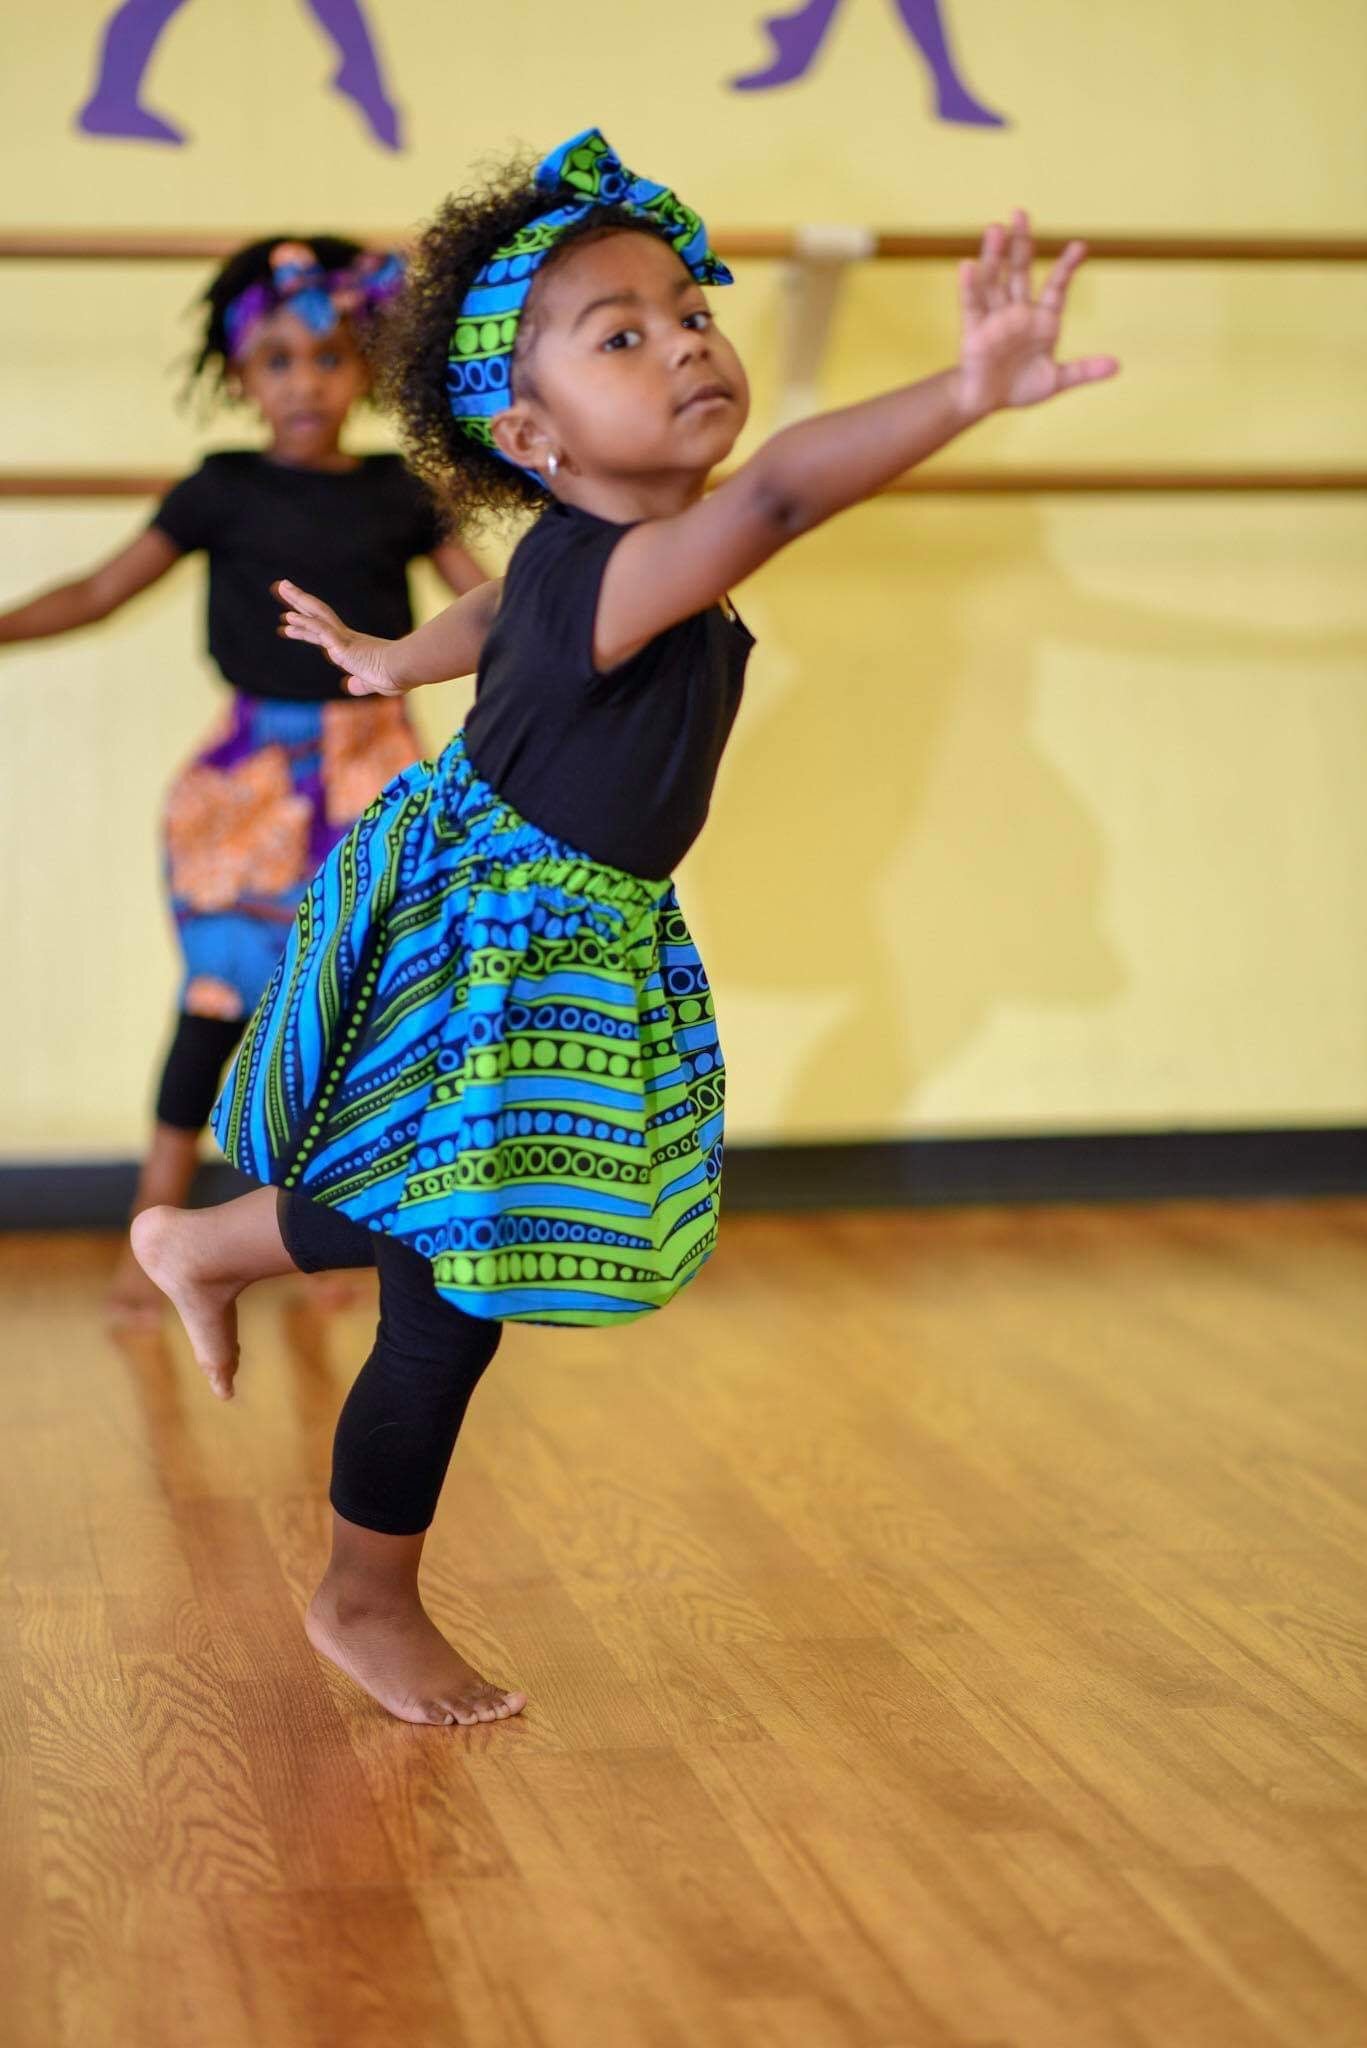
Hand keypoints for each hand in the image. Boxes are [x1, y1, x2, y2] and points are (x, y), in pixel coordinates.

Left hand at [274, 580, 401, 694]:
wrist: (406, 670)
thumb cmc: (397, 676)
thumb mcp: (374, 683)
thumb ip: (360, 684)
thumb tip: (349, 685)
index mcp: (351, 646)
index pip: (321, 632)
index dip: (303, 626)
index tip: (286, 620)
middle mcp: (345, 638)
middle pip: (317, 614)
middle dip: (298, 601)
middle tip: (282, 587)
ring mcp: (344, 640)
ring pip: (316, 617)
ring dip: (297, 602)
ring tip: (281, 587)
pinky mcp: (344, 646)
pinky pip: (320, 632)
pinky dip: (304, 624)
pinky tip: (289, 617)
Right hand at [955, 210, 1118, 419]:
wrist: (986, 402)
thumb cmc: (1020, 386)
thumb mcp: (1056, 381)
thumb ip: (1083, 371)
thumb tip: (1116, 366)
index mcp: (1042, 319)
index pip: (1056, 286)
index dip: (1067, 267)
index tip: (1080, 246)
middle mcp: (1018, 311)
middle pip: (1019, 271)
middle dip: (1020, 243)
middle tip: (1020, 213)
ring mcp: (995, 318)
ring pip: (994, 280)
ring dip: (994, 255)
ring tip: (995, 229)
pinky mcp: (973, 331)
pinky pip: (971, 305)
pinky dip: (969, 286)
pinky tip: (968, 266)